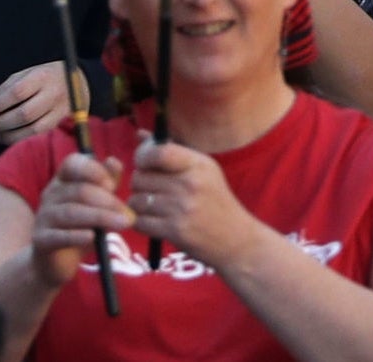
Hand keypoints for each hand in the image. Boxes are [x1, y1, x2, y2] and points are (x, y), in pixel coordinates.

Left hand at [0, 61, 73, 142]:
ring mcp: (60, 112)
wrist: (78, 84)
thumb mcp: (27, 73)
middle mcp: (54, 94)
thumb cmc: (45, 78)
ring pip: (32, 130)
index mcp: (43, 76)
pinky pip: (39, 138)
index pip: (17, 92)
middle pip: (24, 114)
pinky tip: (9, 138)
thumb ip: (7, 88)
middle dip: (0, 122)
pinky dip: (20, 141)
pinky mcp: (62, 126)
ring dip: (8, 136)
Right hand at [30, 152, 133, 289]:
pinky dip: (76, 236)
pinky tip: (92, 237)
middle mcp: (50, 194)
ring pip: (71, 212)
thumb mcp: (98, 203)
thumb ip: (107, 182)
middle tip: (129, 215)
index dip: (94, 170)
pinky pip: (58, 236)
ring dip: (99, 217)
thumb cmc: (81, 226)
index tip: (113, 185)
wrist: (57, 261)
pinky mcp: (40, 240)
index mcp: (62, 180)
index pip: (72, 163)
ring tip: (121, 224)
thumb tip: (113, 162)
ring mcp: (43, 217)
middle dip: (108, 201)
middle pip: (79, 191)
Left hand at [127, 139, 262, 271]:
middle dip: (139, 182)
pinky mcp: (175, 231)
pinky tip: (151, 221)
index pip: (160, 152)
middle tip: (149, 188)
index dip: (142, 155)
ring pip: (137, 200)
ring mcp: (182, 208)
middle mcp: (190, 184)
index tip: (143, 163)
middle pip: (141, 177)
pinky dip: (140, 222)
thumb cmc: (216, 201)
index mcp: (198, 164)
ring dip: (138, 203)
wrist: (235, 239)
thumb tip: (139, 134)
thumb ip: (171, 151)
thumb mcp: (203, 170)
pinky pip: (140, 221)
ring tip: (150, 205)